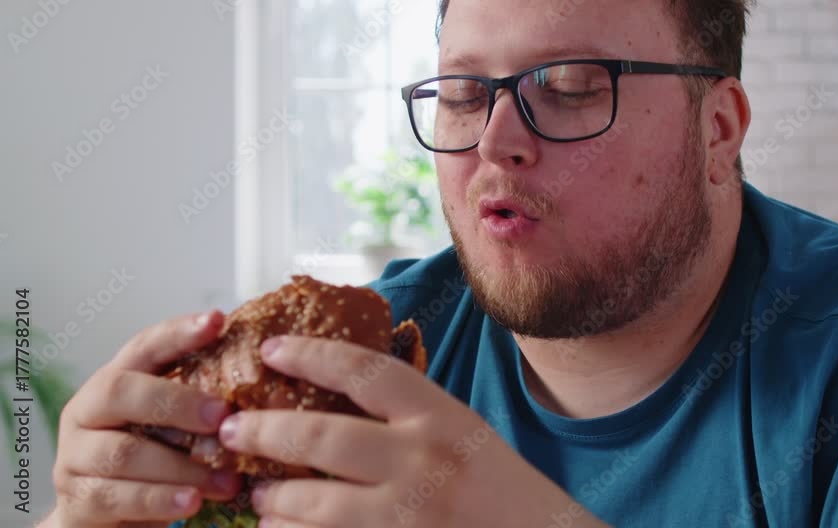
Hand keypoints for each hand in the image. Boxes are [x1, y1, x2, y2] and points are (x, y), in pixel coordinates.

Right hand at [49, 311, 242, 527]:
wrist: (108, 521)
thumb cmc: (153, 464)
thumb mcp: (175, 429)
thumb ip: (201, 405)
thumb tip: (270, 383)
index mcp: (113, 382)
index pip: (143, 346)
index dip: (178, 333)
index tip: (218, 320)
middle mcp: (86, 411)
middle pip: (121, 391)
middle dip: (177, 402)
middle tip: (223, 418)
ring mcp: (74, 456)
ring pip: (124, 452)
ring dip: (182, 466)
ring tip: (228, 481)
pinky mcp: (76, 500)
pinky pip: (117, 497)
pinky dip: (159, 500)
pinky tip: (192, 502)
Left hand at [217, 335, 610, 527]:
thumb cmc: (499, 486)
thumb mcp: (463, 431)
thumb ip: (410, 414)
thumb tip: (335, 392)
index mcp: (441, 417)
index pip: (364, 371)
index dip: (310, 354)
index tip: (272, 350)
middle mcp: (422, 460)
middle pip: (321, 435)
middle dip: (264, 430)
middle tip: (231, 427)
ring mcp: (409, 515)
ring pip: (314, 502)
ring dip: (273, 497)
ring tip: (257, 492)